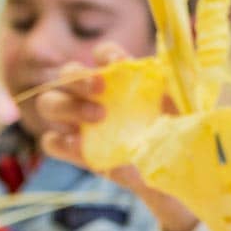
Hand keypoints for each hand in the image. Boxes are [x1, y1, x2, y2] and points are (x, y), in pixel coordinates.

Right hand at [36, 51, 199, 230]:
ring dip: (67, 106)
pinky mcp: (75, 151)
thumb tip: (162, 85)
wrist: (175, 176)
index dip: (107, 54)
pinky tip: (80, 144)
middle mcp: (95, 96)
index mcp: (121, 79)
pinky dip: (60, 141)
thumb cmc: (177, 137)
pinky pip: (51, 142)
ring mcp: (80, 122)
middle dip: (79, 78)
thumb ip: (171, 98)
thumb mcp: (181, 113)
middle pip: (66, 73)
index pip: (104, 54)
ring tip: (98, 118)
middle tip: (101, 91)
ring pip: (50, 103)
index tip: (120, 65)